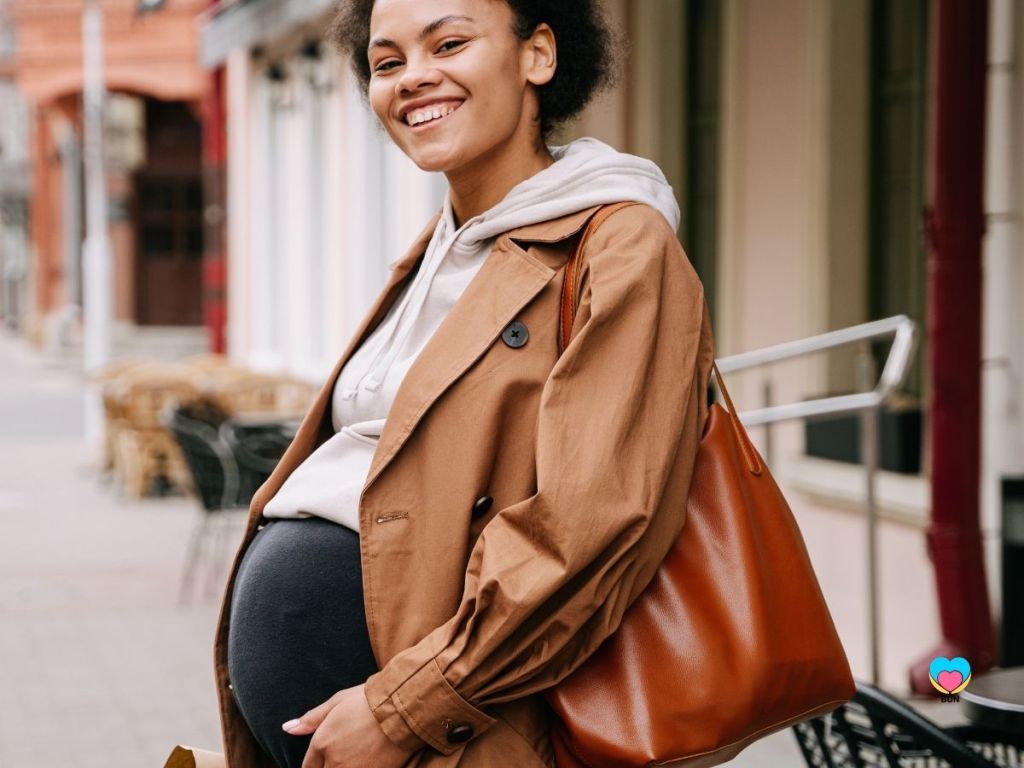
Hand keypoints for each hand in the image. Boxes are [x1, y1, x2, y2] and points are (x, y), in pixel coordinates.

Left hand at [283, 684, 415, 767]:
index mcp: (322, 743)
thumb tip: (287, 728)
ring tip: (354, 757)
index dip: (313, 765)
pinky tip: (366, 761)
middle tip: (341, 755)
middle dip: (326, 767)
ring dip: (342, 767)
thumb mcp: (337, 702)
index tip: (322, 760)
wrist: (402, 709)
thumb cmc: (369, 700)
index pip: (308, 767)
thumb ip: (311, 719)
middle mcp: (334, 762)